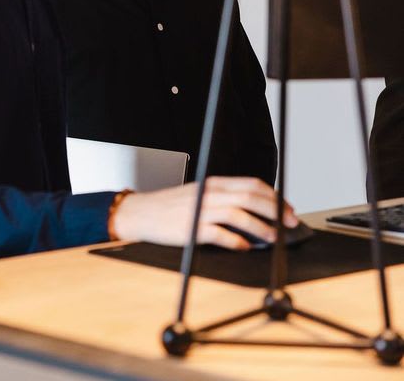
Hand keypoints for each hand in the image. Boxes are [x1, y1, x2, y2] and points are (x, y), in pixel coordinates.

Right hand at [111, 176, 296, 249]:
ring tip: (273, 237)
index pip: (251, 184)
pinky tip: (245, 247)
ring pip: (239, 214)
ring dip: (261, 227)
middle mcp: (210, 194)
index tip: (288, 209)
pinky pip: (220, 234)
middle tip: (289, 224)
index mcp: (214, 183)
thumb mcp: (200, 195)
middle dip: (275, 211)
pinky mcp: (192, 229)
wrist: (142, 213)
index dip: (274, 197)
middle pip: (250, 197)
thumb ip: (224, 199)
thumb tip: (256, 212)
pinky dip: (236, 241)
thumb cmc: (171, 207)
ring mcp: (201, 210)